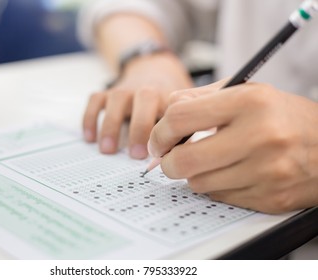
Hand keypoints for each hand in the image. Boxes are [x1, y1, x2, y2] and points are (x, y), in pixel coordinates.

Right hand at [83, 53, 192, 158]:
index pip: (169, 112)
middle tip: (135, 155)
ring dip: (111, 125)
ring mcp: (125, 89)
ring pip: (116, 99)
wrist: (154, 70)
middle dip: (140, 128)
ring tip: (107, 150)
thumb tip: (173, 160)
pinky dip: (90, 118)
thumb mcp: (178, 114)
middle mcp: (146, 89)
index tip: (158, 154)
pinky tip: (90, 137)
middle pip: (145, 99)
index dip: (165, 134)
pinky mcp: (107, 91)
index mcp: (168, 96)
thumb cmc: (167, 101)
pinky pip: (95, 100)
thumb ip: (180, 132)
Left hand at [148, 81, 317, 213]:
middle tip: (170, 157)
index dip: (160, 131)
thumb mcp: (247, 91)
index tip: (159, 138)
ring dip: (193, 174)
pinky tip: (228, 173)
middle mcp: (259, 137)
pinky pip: (219, 197)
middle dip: (167, 162)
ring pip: (198, 183)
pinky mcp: (269, 198)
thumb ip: (202, 96)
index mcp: (249, 102)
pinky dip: (215, 186)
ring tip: (207, 161)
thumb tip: (168, 109)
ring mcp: (266, 172)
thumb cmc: (283, 116)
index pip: (180, 117)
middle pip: (184, 160)